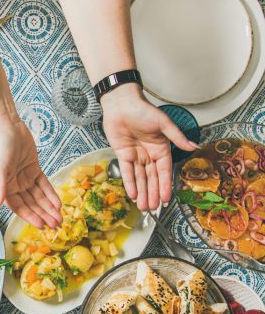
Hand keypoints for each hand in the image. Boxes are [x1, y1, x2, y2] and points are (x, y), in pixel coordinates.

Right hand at [0, 118, 61, 229]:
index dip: (31, 217)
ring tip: (60, 218)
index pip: (19, 207)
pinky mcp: (33, 168)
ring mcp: (24, 177)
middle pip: (31, 204)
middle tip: (56, 226)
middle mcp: (14, 185)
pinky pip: (44, 184)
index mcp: (4, 188)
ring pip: (39, 196)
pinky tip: (58, 203)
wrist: (6, 126)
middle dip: (44, 215)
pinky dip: (50, 194)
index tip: (42, 227)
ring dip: (49, 207)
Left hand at [100, 85, 196, 211]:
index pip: (164, 171)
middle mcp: (149, 154)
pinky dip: (129, 183)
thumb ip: (177, 137)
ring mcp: (136, 156)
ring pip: (140, 178)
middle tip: (152, 209)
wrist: (121, 104)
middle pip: (152, 178)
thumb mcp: (163, 123)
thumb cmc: (143, 110)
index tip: (166, 199)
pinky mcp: (122, 155)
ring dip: (142, 192)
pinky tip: (132, 195)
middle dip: (152, 194)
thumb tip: (193, 146)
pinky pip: (127, 172)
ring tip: (143, 207)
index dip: (164, 185)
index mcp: (161, 148)